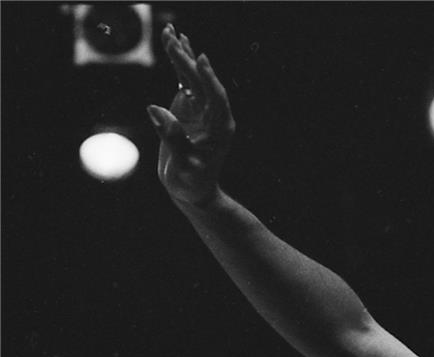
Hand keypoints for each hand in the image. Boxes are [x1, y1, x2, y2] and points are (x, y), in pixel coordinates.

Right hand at [146, 24, 233, 205]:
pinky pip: (183, 81)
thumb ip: (172, 138)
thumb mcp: (183, 165)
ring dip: (182, 55)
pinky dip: (177, 64)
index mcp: (220, 127)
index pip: (216, 97)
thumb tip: (154, 109)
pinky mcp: (188, 107)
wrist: (191, 189)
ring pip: (192, 77)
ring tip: (171, 32)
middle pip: (202, 82)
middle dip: (188, 60)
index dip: (208, 78)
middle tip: (173, 38)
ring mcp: (201, 108)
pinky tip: (174, 46)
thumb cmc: (191, 182)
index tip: (201, 59)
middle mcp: (214, 114)